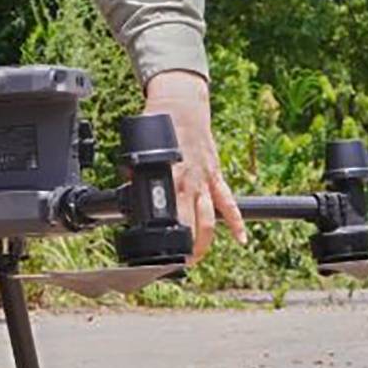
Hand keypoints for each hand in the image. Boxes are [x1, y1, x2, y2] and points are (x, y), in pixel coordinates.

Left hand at [145, 69, 243, 263]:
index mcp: (171, 176)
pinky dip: (235, 222)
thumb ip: (134, 169)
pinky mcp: (215, 175)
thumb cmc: (161, 122)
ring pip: (210, 219)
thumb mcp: (140, 147)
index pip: (169, 214)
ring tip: (196, 259)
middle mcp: (190, 181)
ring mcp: (205, 180)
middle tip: (177, 263)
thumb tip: (127, 186)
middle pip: (192, 224)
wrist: (183, 104)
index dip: (164, 236)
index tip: (156, 251)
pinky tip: (241, 240)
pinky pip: (228, 203)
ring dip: (205, 242)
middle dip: (186, 248)